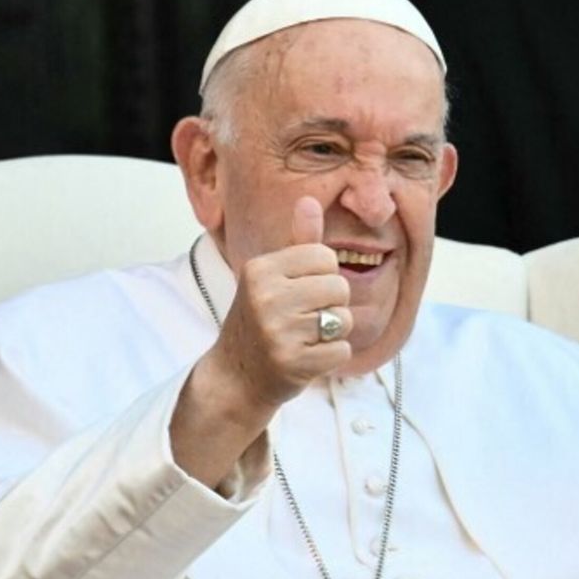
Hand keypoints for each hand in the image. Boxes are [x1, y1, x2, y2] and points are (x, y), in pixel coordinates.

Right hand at [202, 196, 352, 409]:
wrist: (234, 378)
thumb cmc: (258, 322)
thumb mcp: (270, 279)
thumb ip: (297, 243)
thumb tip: (310, 201)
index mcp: (260, 269)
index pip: (324, 257)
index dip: (322, 276)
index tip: (300, 293)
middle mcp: (266, 297)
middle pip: (339, 287)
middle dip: (330, 305)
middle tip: (303, 320)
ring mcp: (278, 332)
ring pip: (343, 319)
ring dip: (332, 333)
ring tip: (305, 339)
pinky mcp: (292, 363)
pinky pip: (342, 350)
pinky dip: (331, 357)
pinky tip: (307, 358)